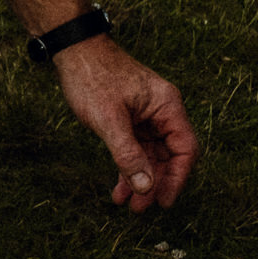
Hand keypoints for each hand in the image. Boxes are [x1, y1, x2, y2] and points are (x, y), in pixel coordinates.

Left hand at [51, 37, 199, 212]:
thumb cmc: (92, 77)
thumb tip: (146, 187)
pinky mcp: (130, 118)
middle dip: (155, 183)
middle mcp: (162, 111)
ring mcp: (146, 115)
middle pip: (169, 155)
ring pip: (151, 155)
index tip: (164, 201)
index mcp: (167, 106)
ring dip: (140, 179)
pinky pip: (136, 147)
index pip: (185, 149)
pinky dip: (128, 166)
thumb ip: (127, 153)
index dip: (177, 178)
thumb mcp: (108, 119)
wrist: (72, 50)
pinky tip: (118, 187)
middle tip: (140, 208)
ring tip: (127, 204)